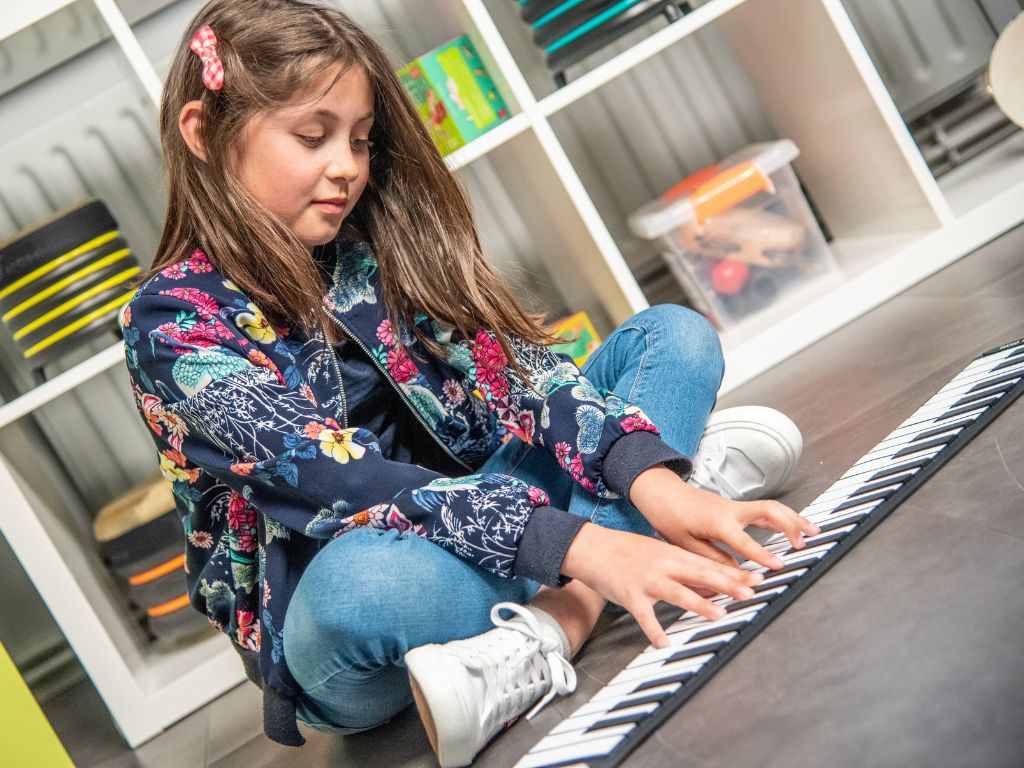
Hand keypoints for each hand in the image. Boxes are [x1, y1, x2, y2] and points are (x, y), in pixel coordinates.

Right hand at [561, 522, 764, 648]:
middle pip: (700, 574)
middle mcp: (663, 565)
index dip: (735, 572)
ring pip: (677, 592)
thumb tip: (713, 584)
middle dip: (727, 583)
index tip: (758, 578)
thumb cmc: (626, 550)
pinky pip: (644, 616)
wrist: (592, 547)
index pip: (710, 563)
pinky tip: (664, 643)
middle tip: (750, 592)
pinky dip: (654, 630)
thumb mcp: (659, 553)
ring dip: (699, 603)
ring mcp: (647, 580)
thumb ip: (685, 569)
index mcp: (673, 554)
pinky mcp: (630, 595)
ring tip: (719, 613)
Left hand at [630, 466, 819, 570]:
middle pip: (768, 512)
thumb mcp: (685, 543)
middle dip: (790, 525)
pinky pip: (765, 510)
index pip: (744, 540)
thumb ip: (712, 559)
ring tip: (814, 531)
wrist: (661, 493)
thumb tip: (736, 574)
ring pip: (771, 508)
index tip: (779, 566)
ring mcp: (735, 506)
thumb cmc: (669, 517)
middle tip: (806, 543)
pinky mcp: (736, 507)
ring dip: (794, 518)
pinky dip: (783, 517)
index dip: (762, 554)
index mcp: (716, 521)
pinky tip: (795, 527)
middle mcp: (730, 510)